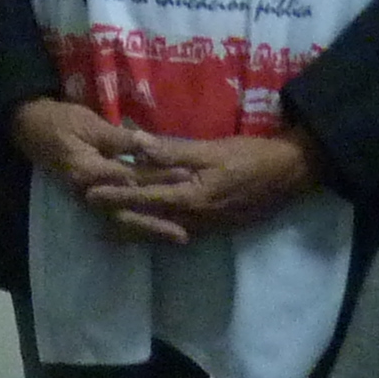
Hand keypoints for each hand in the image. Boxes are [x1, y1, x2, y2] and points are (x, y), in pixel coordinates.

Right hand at [10, 99, 186, 245]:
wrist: (30, 128)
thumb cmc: (60, 121)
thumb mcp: (89, 124)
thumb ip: (118, 138)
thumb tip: (147, 144)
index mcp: (88, 172)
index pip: (130, 178)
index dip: (159, 177)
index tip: (185, 177)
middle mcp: (88, 192)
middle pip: (126, 213)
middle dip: (155, 225)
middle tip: (184, 235)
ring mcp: (87, 199)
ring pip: (121, 221)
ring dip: (148, 231)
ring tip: (176, 238)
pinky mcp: (89, 199)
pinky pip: (114, 217)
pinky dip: (134, 226)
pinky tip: (153, 232)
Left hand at [87, 128, 314, 240]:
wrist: (289, 175)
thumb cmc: (251, 156)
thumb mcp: (211, 149)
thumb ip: (173, 151)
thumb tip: (136, 144)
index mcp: (190, 197)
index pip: (143, 198)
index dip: (115, 195)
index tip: (89, 194)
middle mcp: (193, 218)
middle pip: (146, 222)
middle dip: (117, 218)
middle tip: (91, 214)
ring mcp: (204, 227)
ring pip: (160, 231)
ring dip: (134, 229)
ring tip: (108, 227)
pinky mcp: (214, 229)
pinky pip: (177, 233)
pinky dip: (158, 230)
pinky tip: (147, 229)